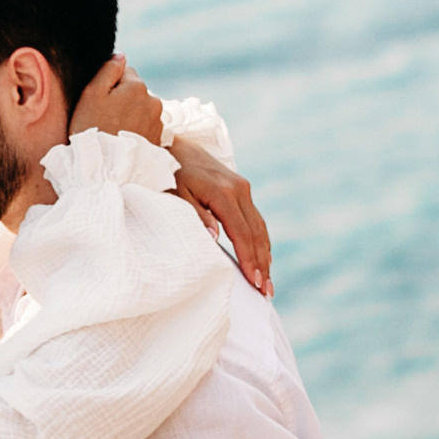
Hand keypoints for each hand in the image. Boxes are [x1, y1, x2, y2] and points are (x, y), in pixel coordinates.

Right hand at [67, 54, 157, 137]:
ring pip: (141, 107)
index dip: (109, 84)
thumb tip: (121, 56)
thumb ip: (108, 69)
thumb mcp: (91, 93)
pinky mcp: (159, 138)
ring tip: (114, 130)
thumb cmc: (92, 128)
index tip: (100, 101)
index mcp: (137, 86)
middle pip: (135, 90)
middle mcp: (153, 101)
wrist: (105, 168)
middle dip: (122, 98)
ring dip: (130, 114)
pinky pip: (146, 125)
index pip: (125, 71)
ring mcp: (158, 121)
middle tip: (105, 117)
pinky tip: (123, 139)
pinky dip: (137, 128)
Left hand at [168, 136, 272, 296]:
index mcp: (224, 193)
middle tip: (266, 292)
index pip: (241, 234)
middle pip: (256, 234)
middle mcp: (240, 190)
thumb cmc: (171, 174)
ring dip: (265, 256)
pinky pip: (256, 220)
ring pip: (260, 228)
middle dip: (262, 265)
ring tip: (267, 282)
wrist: (178, 146)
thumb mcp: (177, 194)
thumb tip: (215, 239)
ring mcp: (244, 189)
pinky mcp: (243, 190)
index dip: (249, 259)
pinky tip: (262, 259)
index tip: (254, 282)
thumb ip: (196, 216)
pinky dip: (261, 242)